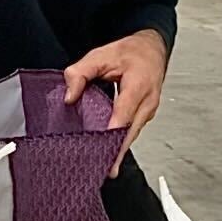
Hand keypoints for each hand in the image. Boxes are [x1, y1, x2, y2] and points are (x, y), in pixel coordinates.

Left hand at [63, 30, 167, 178]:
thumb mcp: (101, 55)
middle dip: (116, 152)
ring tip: (102, 166)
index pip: (124, 114)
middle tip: (102, 171)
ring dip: (117, 149)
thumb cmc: (131, 52)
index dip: (112, 133)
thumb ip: (80, 72)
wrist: (152, 49)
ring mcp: (148, 111)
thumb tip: (69, 96)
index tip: (103, 148)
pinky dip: (120, 141)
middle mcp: (147, 102)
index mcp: (138, 85)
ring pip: (131, 135)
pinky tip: (108, 150)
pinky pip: (131, 131)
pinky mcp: (144, 116)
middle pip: (130, 132)